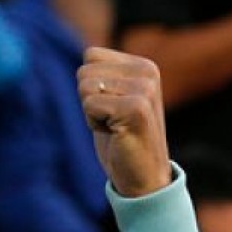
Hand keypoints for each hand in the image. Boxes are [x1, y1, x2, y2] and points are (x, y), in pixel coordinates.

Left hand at [78, 48, 172, 197]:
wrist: (143, 178)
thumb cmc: (121, 140)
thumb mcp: (113, 99)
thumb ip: (103, 75)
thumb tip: (87, 54)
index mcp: (144, 65)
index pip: (90, 55)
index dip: (90, 85)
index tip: (111, 107)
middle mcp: (148, 71)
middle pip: (84, 72)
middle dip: (89, 100)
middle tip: (113, 120)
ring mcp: (144, 89)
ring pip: (84, 87)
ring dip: (92, 113)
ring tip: (115, 127)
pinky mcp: (136, 108)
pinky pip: (89, 104)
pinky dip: (94, 124)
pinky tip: (116, 134)